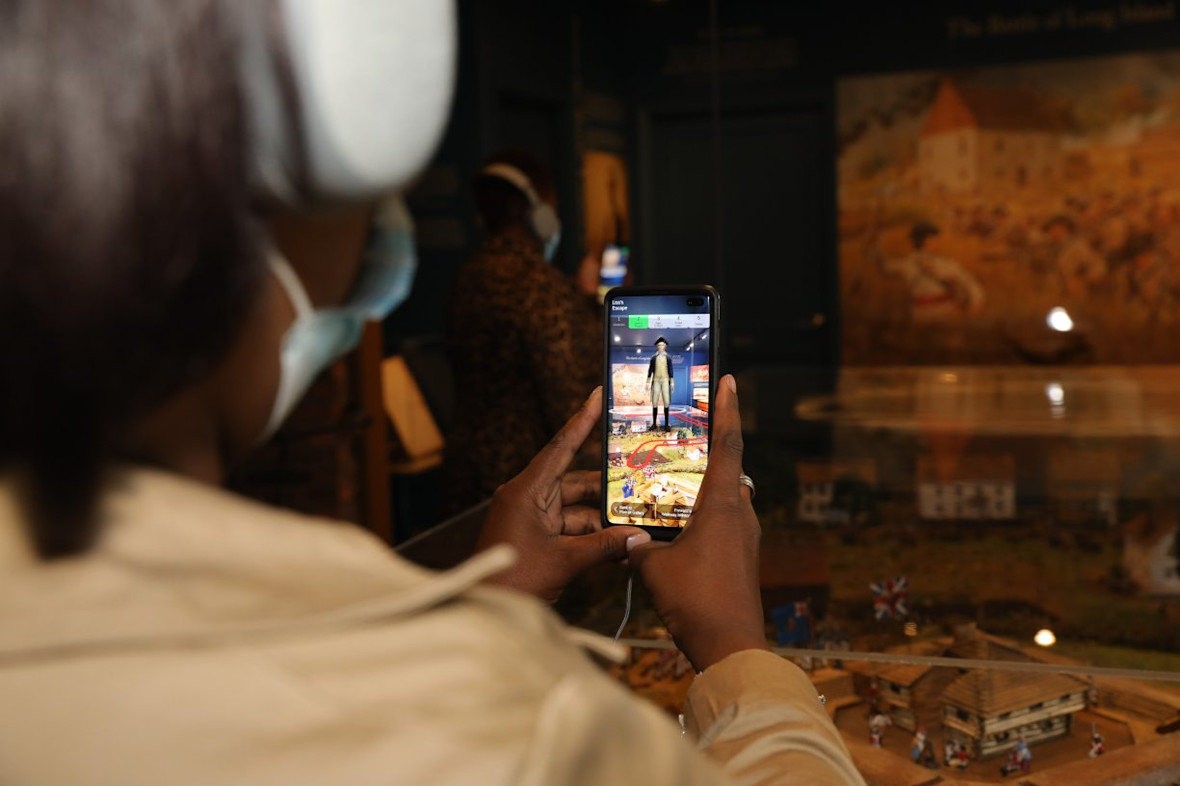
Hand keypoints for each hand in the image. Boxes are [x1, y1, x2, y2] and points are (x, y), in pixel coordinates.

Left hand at [476, 388, 650, 602]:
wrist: (483, 609)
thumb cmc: (512, 580)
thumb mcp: (564, 561)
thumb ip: (604, 546)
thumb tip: (638, 538)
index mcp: (527, 491)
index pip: (560, 447)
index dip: (581, 420)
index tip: (597, 394)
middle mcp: (529, 497)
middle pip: (578, 483)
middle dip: (610, 491)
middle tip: (644, 487)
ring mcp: (532, 517)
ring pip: (579, 510)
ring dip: (605, 522)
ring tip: (638, 528)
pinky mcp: (537, 535)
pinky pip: (572, 529)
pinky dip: (594, 538)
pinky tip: (621, 549)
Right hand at [628, 375, 767, 670]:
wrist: (729, 646)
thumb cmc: (695, 600)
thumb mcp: (654, 567)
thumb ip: (636, 545)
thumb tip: (626, 538)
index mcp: (724, 504)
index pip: (728, 443)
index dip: (728, 408)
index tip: (728, 379)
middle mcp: (740, 513)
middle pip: (726, 468)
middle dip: (704, 449)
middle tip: (680, 432)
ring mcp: (744, 536)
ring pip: (723, 497)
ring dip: (699, 487)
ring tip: (667, 480)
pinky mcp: (741, 555)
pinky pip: (721, 522)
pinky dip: (699, 514)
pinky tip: (673, 524)